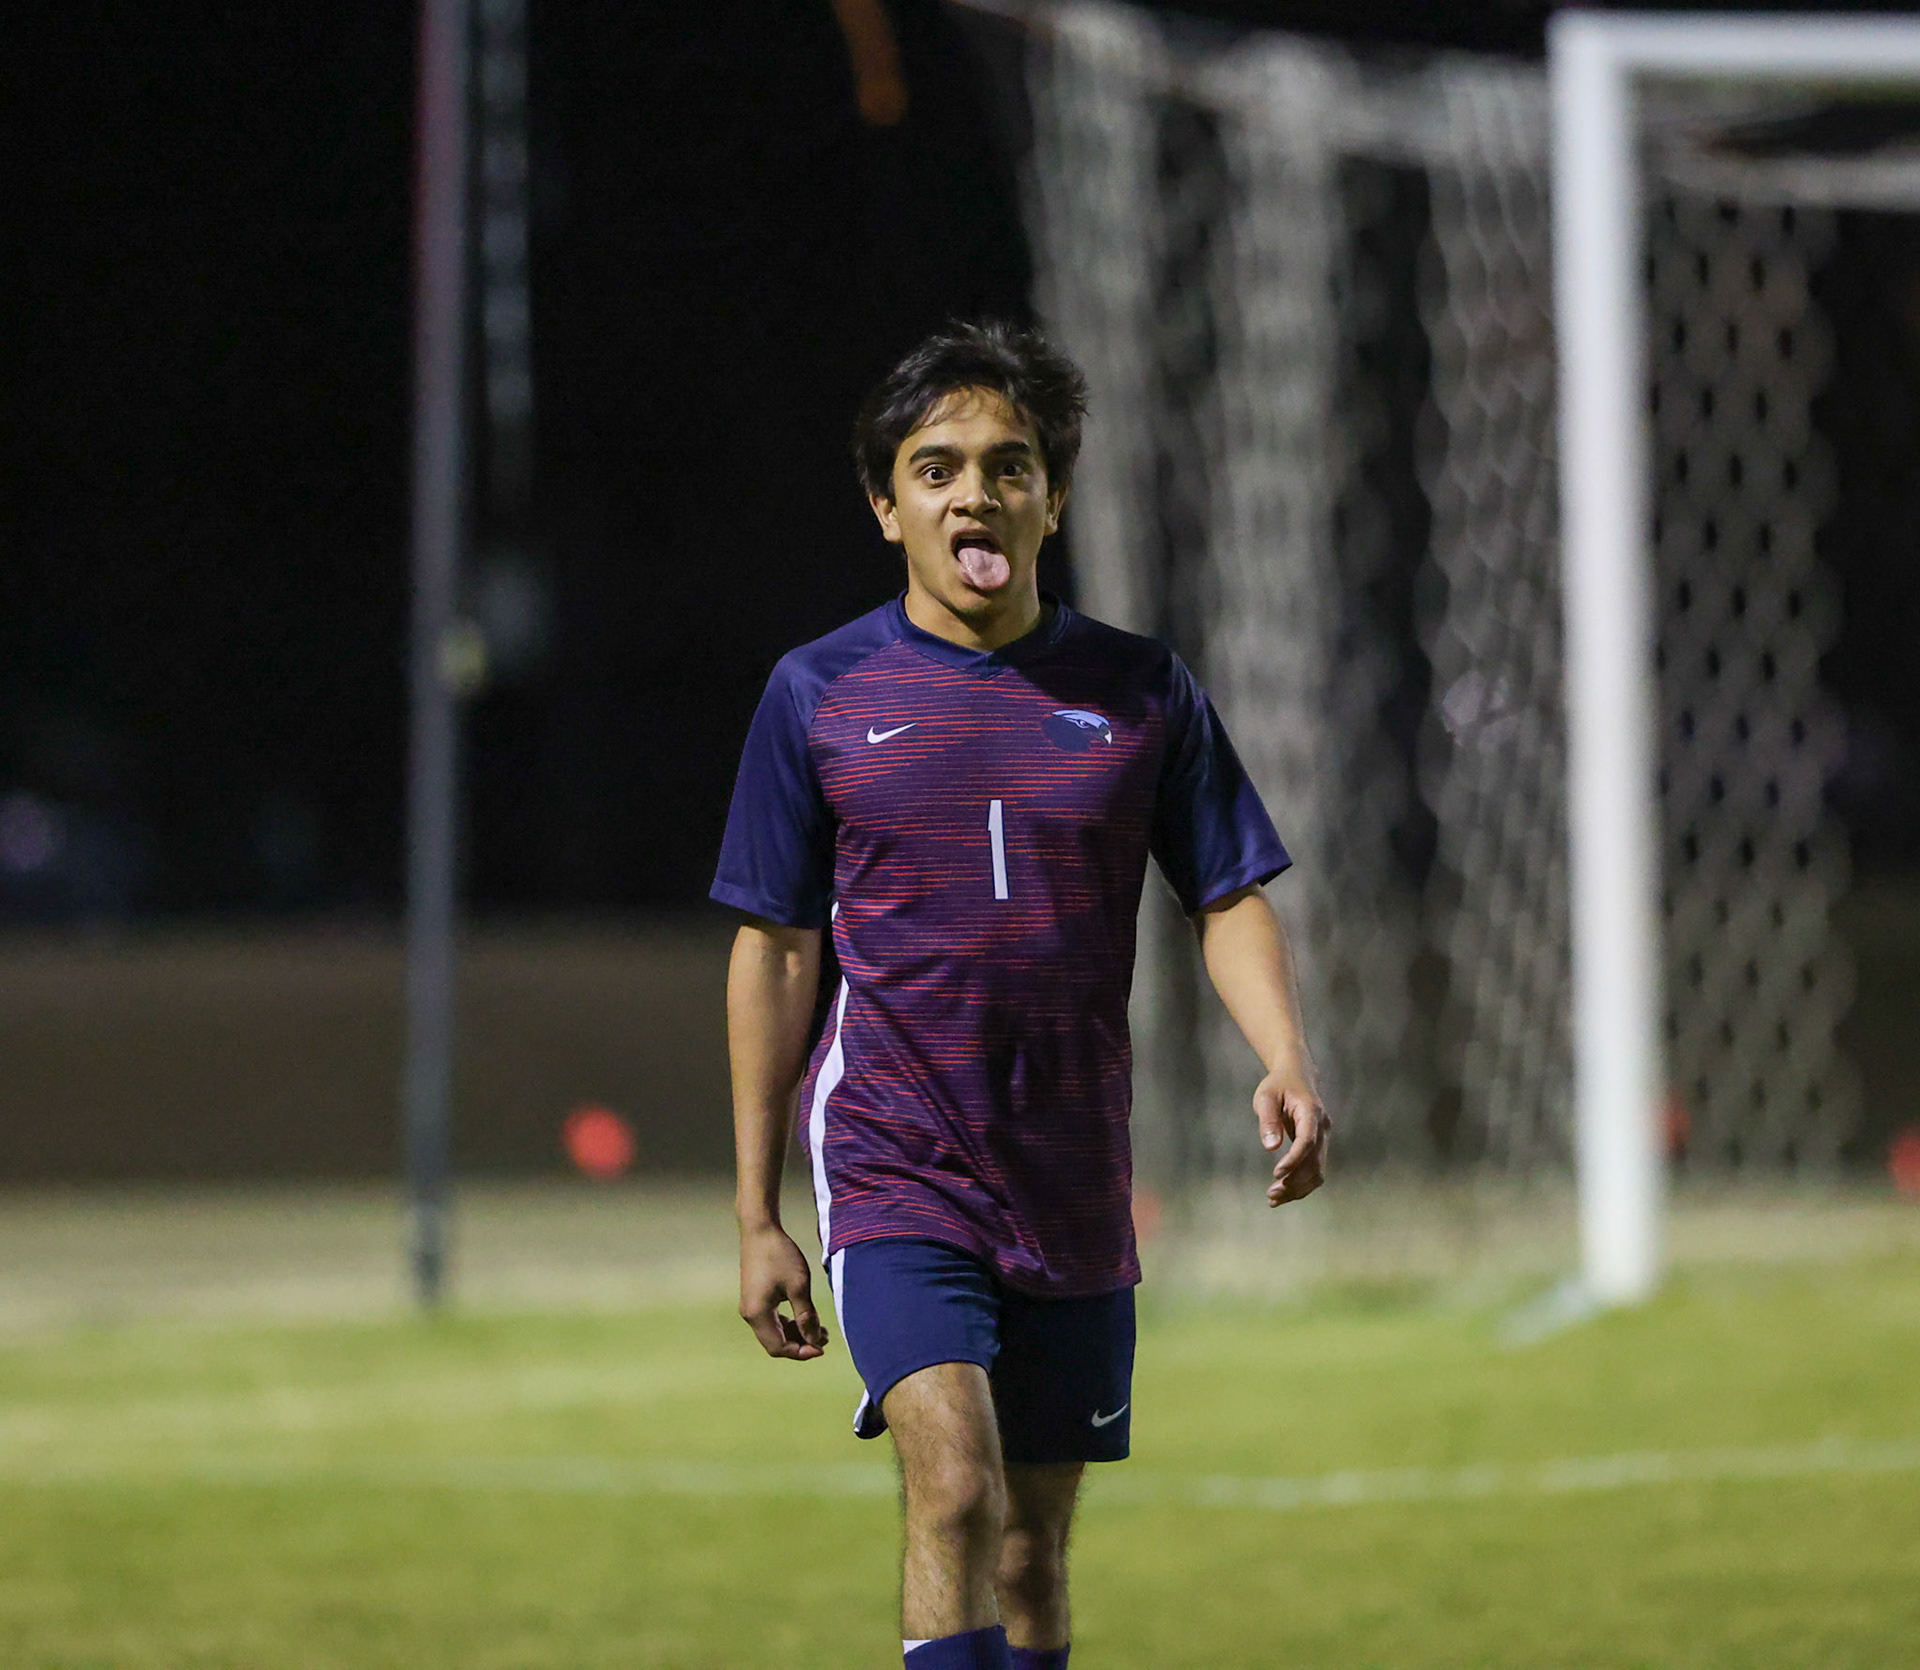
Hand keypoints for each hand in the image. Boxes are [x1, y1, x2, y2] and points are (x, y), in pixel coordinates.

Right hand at [738, 1223, 829, 1359]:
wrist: (760, 1230)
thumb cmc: (780, 1255)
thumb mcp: (799, 1286)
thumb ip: (807, 1317)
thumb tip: (815, 1341)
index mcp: (758, 1314)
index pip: (779, 1347)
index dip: (802, 1352)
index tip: (823, 1347)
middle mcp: (749, 1315)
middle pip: (775, 1344)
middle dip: (800, 1344)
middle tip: (825, 1338)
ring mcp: (750, 1307)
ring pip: (774, 1333)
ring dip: (796, 1334)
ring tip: (820, 1329)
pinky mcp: (754, 1299)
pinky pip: (771, 1321)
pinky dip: (788, 1323)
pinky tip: (805, 1317)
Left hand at [1254, 1070, 1328, 1206]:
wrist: (1297, 1075)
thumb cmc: (1278, 1085)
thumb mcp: (1266, 1097)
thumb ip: (1268, 1121)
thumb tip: (1271, 1147)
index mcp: (1311, 1111)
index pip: (1307, 1141)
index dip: (1294, 1160)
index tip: (1276, 1174)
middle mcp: (1322, 1127)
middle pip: (1315, 1162)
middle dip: (1295, 1181)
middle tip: (1271, 1194)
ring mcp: (1324, 1138)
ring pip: (1318, 1171)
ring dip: (1298, 1188)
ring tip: (1274, 1198)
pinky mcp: (1319, 1146)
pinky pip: (1314, 1170)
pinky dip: (1301, 1184)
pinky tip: (1283, 1193)